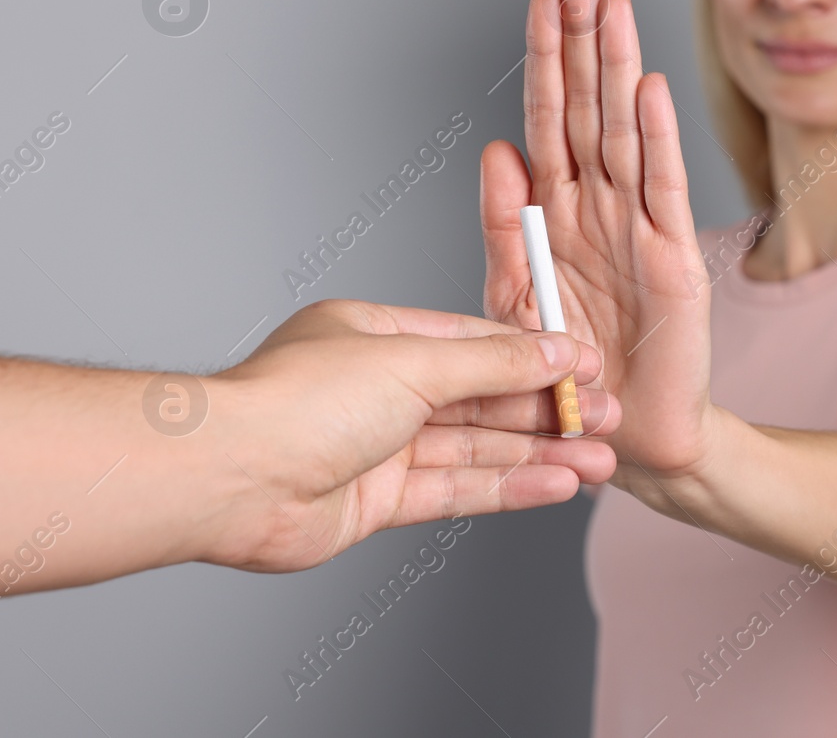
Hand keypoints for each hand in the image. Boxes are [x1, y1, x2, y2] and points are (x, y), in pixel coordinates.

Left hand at [206, 299, 618, 572]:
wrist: (229, 478)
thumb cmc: (297, 403)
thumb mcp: (414, 363)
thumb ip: (493, 363)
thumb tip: (554, 352)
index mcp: (377, 336)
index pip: (476, 342)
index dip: (537, 356)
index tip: (589, 366)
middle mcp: (378, 388)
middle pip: (482, 397)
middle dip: (548, 409)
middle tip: (607, 418)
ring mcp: (378, 446)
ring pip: (477, 447)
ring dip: (540, 453)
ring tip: (600, 460)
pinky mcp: (377, 500)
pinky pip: (457, 490)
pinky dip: (509, 487)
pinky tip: (556, 483)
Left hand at [480, 0, 713, 476]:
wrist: (623, 435)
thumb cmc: (569, 371)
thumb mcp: (514, 299)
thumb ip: (502, 227)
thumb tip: (495, 151)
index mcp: (553, 213)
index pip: (547, 118)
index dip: (545, 57)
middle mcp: (597, 208)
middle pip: (587, 108)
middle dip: (584, 39)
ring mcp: (638, 228)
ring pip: (623, 133)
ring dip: (618, 69)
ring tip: (615, 8)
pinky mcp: (673, 260)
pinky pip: (661, 191)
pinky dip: (656, 141)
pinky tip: (648, 92)